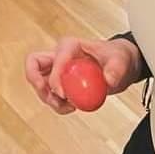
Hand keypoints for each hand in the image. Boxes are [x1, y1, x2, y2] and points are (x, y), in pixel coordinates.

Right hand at [25, 35, 140, 114]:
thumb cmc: (116, 56)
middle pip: (34, 63)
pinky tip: (71, 107)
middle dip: (35, 81)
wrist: (119, 66)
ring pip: (39, 81)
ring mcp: (57, 69)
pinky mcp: (61, 82)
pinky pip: (50, 93)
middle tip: (49, 96)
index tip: (63, 95)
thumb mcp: (121, 60)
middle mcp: (59, 55)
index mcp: (70, 46)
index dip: (55, 78)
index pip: (56, 59)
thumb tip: (109, 80)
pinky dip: (56, 104)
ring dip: (47, 98)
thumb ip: (116, 69)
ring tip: (66, 107)